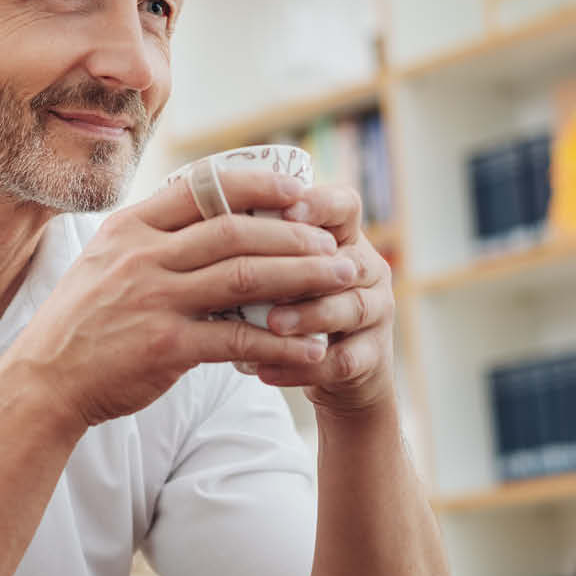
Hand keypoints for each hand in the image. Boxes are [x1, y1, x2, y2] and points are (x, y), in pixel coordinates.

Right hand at [4, 168, 355, 430]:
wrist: (44, 381)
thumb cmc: (81, 324)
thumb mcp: (104, 263)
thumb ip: (153, 240)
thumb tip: (209, 219)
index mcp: (130, 229)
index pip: (204, 189)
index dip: (259, 185)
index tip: (299, 191)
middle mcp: (141, 257)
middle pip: (236, 230)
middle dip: (295, 234)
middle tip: (334, 244)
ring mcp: (153, 300)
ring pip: (246, 276)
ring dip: (303, 277)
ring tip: (340, 280)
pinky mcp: (165, 346)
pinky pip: (239, 338)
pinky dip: (283, 341)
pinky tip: (311, 346)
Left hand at [243, 183, 396, 416]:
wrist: (322, 366)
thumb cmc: (287, 303)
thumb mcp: (274, 269)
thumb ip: (253, 245)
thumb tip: (199, 218)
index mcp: (342, 238)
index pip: (344, 205)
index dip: (319, 205)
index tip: (286, 211)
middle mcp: (365, 268)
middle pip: (347, 259)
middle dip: (305, 268)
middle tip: (263, 278)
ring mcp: (376, 312)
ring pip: (352, 308)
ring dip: (309, 316)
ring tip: (271, 324)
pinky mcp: (372, 356)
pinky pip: (344, 361)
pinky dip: (303, 367)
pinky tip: (266, 371)